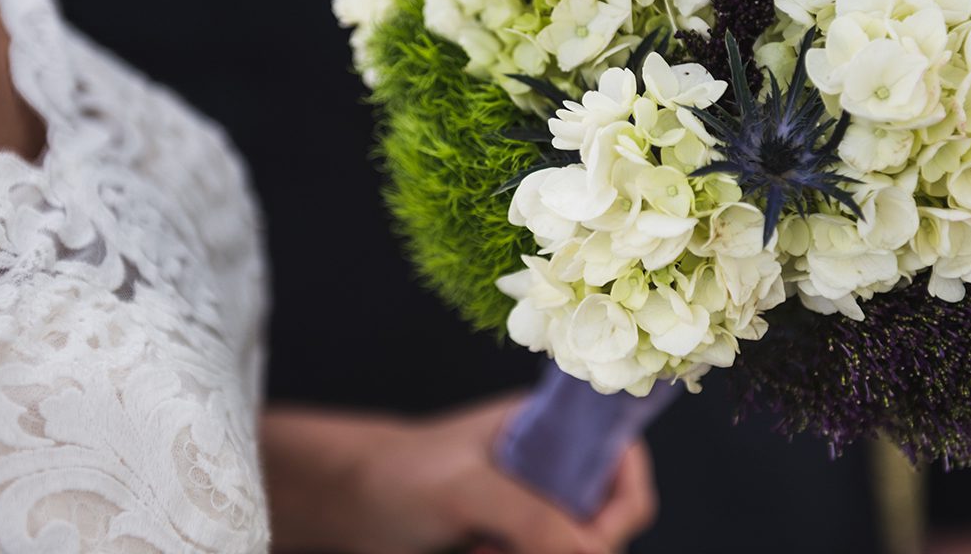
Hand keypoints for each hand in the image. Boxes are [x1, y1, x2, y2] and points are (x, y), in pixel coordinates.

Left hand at [261, 395, 656, 553]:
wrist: (347, 505)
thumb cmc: (399, 476)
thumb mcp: (466, 490)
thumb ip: (531, 516)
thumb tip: (592, 553)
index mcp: (552, 430)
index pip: (623, 465)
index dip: (620, 507)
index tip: (588, 539)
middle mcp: (553, 470)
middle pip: (606, 523)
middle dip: (571, 547)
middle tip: (509, 552)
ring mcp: (535, 511)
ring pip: (573, 549)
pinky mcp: (515, 545)